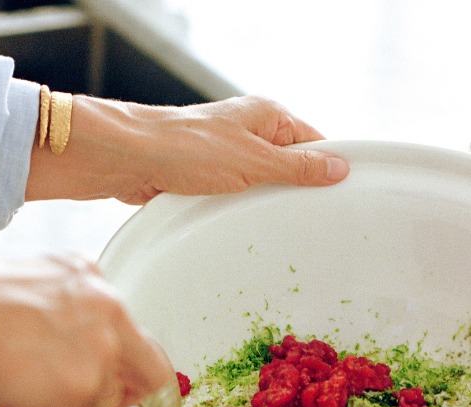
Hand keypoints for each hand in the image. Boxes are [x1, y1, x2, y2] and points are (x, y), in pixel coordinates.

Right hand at [0, 254, 171, 406]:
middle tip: (79, 404)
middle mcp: (109, 309)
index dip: (118, 368)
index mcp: (91, 278)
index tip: (104, 381)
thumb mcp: (30, 289)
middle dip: (117, 398)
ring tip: (19, 388)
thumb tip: (76, 352)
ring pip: (105, 406)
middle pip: (150, 374)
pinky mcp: (85, 382)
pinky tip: (10, 394)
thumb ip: (69, 317)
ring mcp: (102, 347)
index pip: (134, 334)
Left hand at [26, 95, 348, 203]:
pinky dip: (246, 211)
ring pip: (267, 185)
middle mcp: (251, 131)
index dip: (331, 169)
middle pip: (293, 165)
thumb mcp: (253, 160)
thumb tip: (340, 168)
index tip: (347, 198)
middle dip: (301, 192)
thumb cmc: (184, 149)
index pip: (316, 142)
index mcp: (268, 116)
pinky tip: (252, 228)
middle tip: (317, 222)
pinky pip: (242, 196)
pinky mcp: (211, 176)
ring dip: (270, 205)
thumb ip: (299, 166)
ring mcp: (231, 154)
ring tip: (283, 228)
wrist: (123, 159)